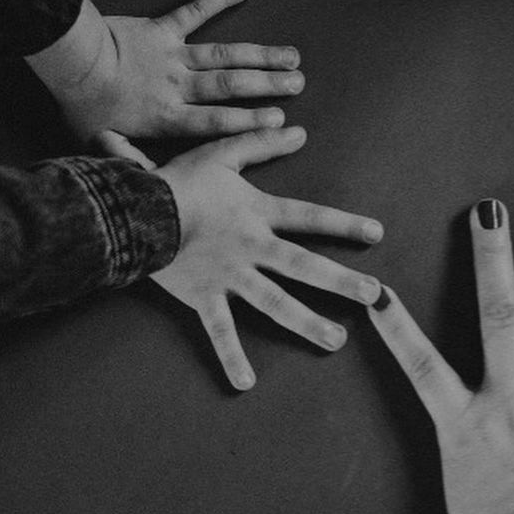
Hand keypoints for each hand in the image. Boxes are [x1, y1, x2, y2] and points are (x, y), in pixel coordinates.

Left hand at [28, 0, 303, 141]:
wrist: (69, 63)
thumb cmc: (83, 108)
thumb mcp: (106, 147)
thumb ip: (134, 164)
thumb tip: (150, 187)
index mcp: (167, 118)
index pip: (218, 122)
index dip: (251, 121)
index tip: (280, 121)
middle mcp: (178, 87)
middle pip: (231, 86)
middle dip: (268, 86)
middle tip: (298, 83)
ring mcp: (173, 56)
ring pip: (224, 56)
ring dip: (260, 55)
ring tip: (291, 56)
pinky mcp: (161, 29)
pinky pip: (194, 12)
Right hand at [154, 126, 383, 388]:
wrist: (135, 212)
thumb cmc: (177, 180)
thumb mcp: (222, 154)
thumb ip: (260, 143)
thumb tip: (297, 131)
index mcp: (257, 213)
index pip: (310, 218)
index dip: (345, 224)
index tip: (378, 235)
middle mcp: (251, 247)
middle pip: (304, 265)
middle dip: (341, 281)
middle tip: (375, 297)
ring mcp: (230, 276)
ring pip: (274, 302)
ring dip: (306, 322)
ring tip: (336, 340)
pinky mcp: (203, 296)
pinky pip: (220, 331)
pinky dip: (231, 356)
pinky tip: (246, 383)